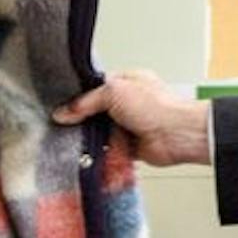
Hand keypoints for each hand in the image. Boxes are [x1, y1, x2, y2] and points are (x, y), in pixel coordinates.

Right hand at [52, 70, 211, 166]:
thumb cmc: (158, 107)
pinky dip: (100, 153)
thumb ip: (86, 102)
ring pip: (100, 132)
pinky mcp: (130, 146)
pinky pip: (109, 150)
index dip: (77, 96)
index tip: (59, 106)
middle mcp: (127, 103)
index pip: (94, 88)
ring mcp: (129, 125)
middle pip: (95, 112)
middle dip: (81, 120)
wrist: (178, 135)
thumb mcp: (114, 92)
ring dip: (89, 138)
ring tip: (71, 141)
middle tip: (62, 126)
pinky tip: (87, 154)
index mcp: (126, 83)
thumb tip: (64, 112)